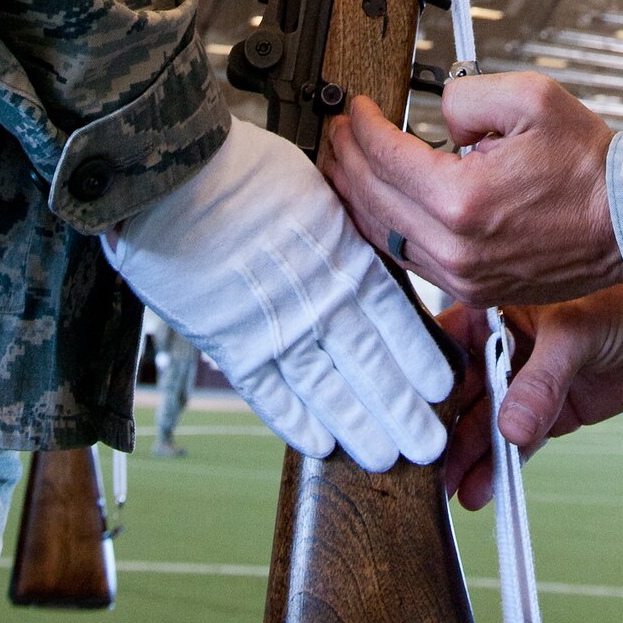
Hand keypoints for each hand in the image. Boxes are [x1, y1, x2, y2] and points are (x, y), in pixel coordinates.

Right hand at [103, 119, 453, 471]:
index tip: (442, 383)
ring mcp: (273, 324)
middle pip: (368, 363)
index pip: (393, 315)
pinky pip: (268, 391)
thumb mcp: (311, 188)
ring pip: (326, 388)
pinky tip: (319, 443)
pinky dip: (293, 420)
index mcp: (340, 253)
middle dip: (400, 407)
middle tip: (428, 443)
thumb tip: (352, 247)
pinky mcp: (230, 341)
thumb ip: (334, 228)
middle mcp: (315, 297)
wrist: (180, 174)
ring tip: (386, 453)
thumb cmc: (242, 168)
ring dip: (357, 424)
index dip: (417, 354)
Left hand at [327, 71, 622, 305]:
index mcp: (462, 199)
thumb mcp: (530, 98)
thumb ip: (467, 94)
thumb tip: (436, 114)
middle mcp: (455, 247)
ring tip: (346, 163)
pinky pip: (408, 258)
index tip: (356, 107)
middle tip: (338, 131)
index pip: (384, 156)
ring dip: (355, 195)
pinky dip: (383, 226)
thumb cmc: (589, 165)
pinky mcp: (475, 289)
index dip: (361, 124)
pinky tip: (379, 203)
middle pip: (370, 197)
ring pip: (381, 234)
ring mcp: (463, 275)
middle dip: (346, 157)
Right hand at [442, 286, 622, 508]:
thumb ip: (542, 380)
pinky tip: (480, 491)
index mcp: (498, 306)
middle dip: (441, 425)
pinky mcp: (550, 411)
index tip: (403, 410)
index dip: (423, 374)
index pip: (449, 340)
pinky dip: (501, 466)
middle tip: (421, 463)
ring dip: (468, 454)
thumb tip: (510, 429)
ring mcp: (526, 381)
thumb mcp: (577, 332)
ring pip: (487, 420)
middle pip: (462, 388)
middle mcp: (504, 344)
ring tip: (449, 488)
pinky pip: (518, 441)